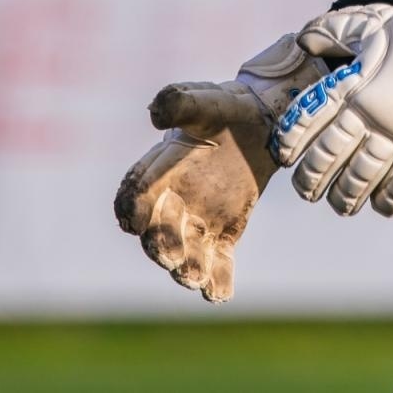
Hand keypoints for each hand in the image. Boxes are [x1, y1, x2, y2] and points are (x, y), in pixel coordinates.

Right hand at [114, 32, 324, 301]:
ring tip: (196, 279)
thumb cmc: (224, 109)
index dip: (132, 209)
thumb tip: (155, 112)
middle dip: (162, 247)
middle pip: (156, 234)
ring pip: (185, 254)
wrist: (260, 123)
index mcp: (157, 171)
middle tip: (172, 258)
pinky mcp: (222, 234)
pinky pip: (216, 262)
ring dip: (188, 269)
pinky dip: (217, 282)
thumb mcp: (203, 99)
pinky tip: (221, 294)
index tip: (133, 220)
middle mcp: (171, 202)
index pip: (135, 196)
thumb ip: (179, 102)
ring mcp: (195, 221)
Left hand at [271, 0, 392, 217]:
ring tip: (340, 206)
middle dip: (314, 178)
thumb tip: (304, 40)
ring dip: (348, 196)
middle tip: (306, 192)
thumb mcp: (367, 24)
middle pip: (333, 156)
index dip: (295, 141)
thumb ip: (332, 32)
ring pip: (365, 175)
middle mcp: (373, 117)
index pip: (313, 122)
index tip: (286, 156)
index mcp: (354, 88)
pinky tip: (383, 208)